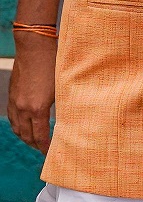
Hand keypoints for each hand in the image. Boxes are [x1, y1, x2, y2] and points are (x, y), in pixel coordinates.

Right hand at [8, 32, 54, 152]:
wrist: (35, 47)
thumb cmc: (54, 64)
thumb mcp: (63, 87)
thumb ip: (64, 105)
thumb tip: (70, 119)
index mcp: (37, 109)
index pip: (40, 136)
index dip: (45, 148)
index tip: (51, 154)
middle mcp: (23, 109)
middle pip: (26, 136)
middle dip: (35, 145)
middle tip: (45, 150)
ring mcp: (15, 102)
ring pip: (17, 128)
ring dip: (25, 137)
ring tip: (35, 142)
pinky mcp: (12, 96)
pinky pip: (13, 118)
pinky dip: (18, 126)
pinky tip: (25, 127)